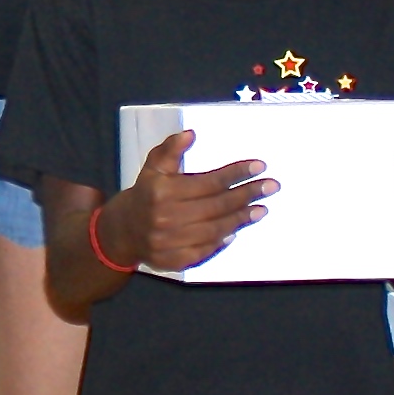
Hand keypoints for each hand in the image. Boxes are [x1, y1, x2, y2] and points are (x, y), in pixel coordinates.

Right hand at [111, 126, 269, 272]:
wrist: (123, 231)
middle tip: (271, 187)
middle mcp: (166, 217)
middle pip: (216, 206)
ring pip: (214, 229)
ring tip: (261, 209)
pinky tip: (236, 231)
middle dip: (247, 195)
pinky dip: (221, 242)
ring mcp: (169, 241)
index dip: (236, 174)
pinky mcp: (173, 260)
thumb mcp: (152, 168)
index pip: (209, 182)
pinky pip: (204, 251)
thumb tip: (190, 134)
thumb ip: (170, 150)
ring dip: (241, 219)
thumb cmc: (145, 195)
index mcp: (162, 191)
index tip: (260, 166)